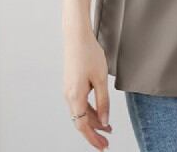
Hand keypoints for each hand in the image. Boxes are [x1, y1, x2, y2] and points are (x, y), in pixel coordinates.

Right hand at [63, 31, 112, 148]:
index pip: (83, 125)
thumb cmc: (89, 53)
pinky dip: (90, 110)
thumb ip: (103, 101)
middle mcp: (68, 95)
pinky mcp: (71, 84)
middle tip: (107, 141)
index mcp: (75, 96)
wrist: (76, 36)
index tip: (103, 146)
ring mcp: (69, 89)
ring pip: (81, 112)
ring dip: (94, 120)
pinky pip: (80, 102)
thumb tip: (105, 121)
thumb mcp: (101, 79)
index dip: (93, 138)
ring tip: (108, 127)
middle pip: (81, 121)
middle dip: (94, 132)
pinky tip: (100, 111)